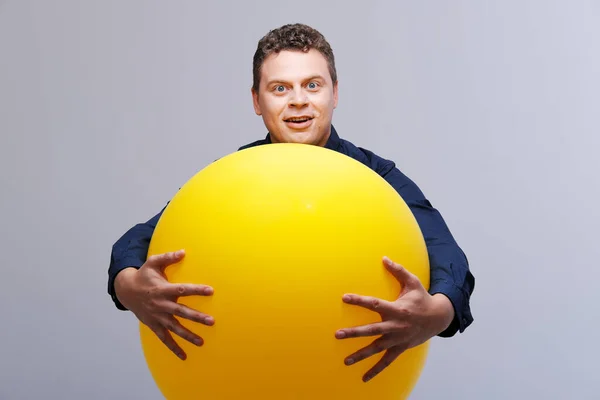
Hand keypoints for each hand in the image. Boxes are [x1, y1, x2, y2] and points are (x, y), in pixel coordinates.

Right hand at [114, 249, 214, 359]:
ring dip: (187, 335)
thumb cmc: (144, 275)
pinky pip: (164, 339)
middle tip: (211, 321)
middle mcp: (161, 304)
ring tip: (201, 342)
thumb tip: (183, 252)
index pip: (183, 289)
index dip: (197, 290)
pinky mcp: (154, 325)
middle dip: (196, 317)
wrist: (126, 290)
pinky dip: (173, 348)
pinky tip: (184, 356)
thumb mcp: (153, 262)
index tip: (211, 290)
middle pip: (181, 312)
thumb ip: (168, 257)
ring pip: (174, 328)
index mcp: (163, 289)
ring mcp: (157, 317)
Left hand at [335, 256, 453, 381]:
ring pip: (376, 348)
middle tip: (337, 334)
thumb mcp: (412, 282)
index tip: (345, 297)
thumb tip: (384, 258)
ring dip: (361, 355)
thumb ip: (398, 270)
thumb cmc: (422, 298)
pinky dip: (376, 371)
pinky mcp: (400, 348)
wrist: (438, 318)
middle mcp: (395, 326)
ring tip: (346, 360)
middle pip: (371, 330)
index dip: (359, 300)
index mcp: (396, 309)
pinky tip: (364, 378)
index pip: (374, 304)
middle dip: (354, 333)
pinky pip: (387, 362)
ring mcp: (397, 339)